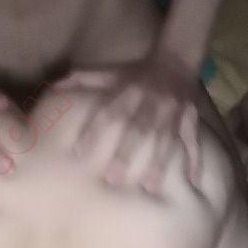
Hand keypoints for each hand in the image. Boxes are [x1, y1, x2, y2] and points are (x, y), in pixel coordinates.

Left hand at [58, 52, 199, 195]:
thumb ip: (81, 79)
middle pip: (138, 129)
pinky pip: (194, 141)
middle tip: (113, 180)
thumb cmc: (135, 73)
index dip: (94, 130)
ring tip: (150, 188)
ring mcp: (172, 113)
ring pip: (166, 139)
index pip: (108, 111)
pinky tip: (193, 182)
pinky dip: (196, 161)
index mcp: (128, 91)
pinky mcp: (190, 119)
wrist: (177, 59)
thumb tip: (51, 86)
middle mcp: (150, 103)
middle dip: (127, 153)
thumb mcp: (108, 71)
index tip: (79, 153)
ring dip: (159, 163)